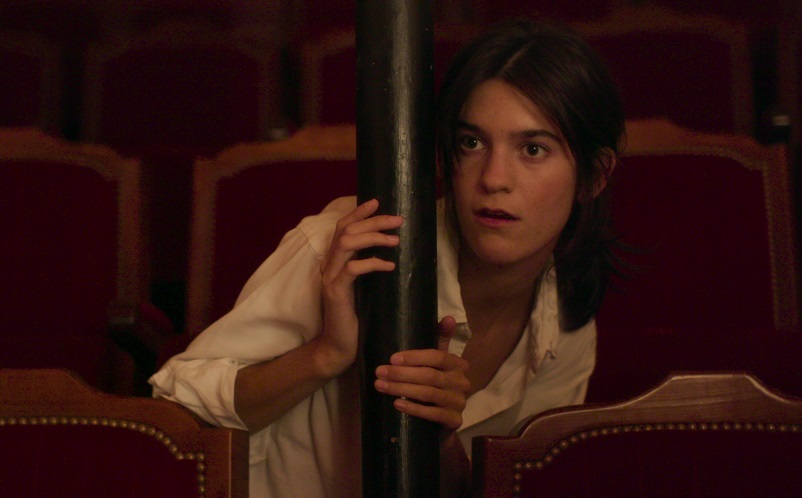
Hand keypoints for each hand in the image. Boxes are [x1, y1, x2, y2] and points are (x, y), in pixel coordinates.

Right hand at [317, 199, 401, 375]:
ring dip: (373, 237)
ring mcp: (330, 278)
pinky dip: (372, 263)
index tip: (377, 201)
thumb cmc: (356, 318)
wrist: (339, 347)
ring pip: (346, 243)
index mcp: (334, 261)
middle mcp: (328, 265)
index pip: (343, 226)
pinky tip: (389, 266)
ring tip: (395, 240)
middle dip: (373, 221)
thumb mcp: (365, 287)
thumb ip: (369, 268)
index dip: (358, 212)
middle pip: (346, 229)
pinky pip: (352, 269)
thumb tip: (393, 251)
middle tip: (398, 220)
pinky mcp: (335, 293)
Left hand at [373, 316, 470, 430]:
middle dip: (401, 374)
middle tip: (379, 372)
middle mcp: (462, 382)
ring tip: (381, 386)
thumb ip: (440, 339)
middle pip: (430, 375)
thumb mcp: (437, 362)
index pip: (437, 356)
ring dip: (402, 390)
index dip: (414, 357)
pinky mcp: (455, 421)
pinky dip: (413, 409)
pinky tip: (397, 404)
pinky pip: (433, 414)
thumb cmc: (435, 385)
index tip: (392, 358)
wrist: (443, 421)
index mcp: (458, 364)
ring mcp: (460, 402)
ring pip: (428, 393)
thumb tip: (449, 318)